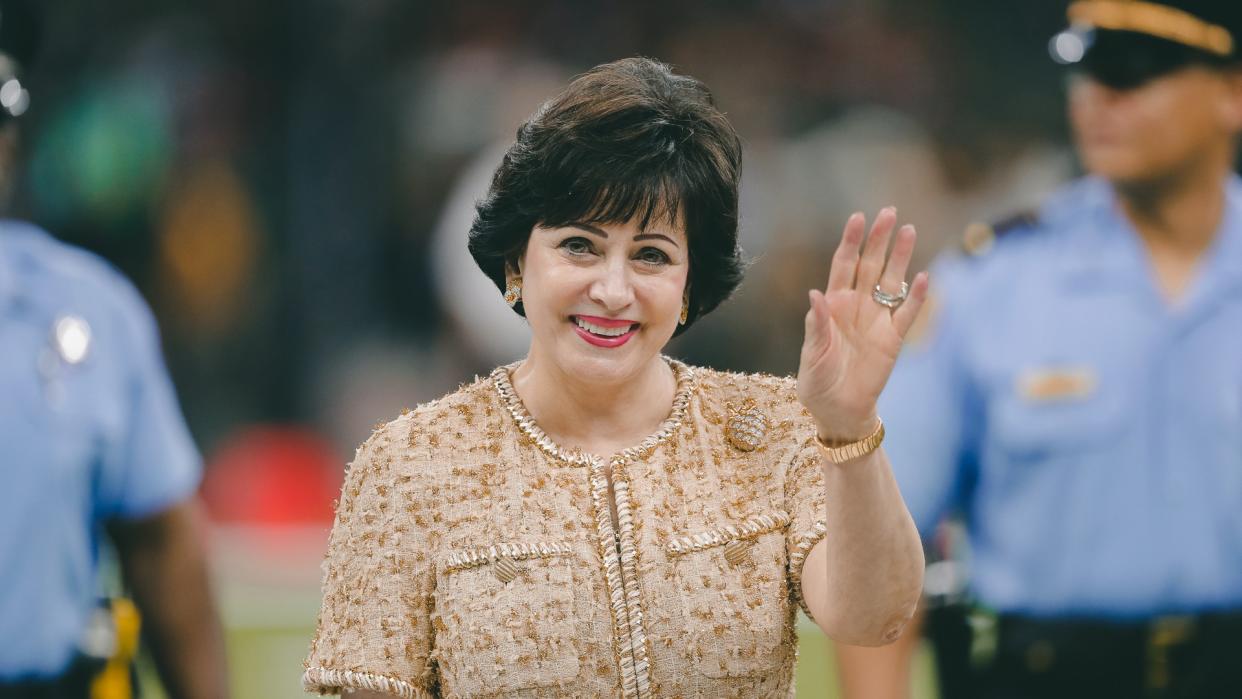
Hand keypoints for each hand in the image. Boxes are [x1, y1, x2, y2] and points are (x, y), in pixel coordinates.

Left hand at [797, 208, 928, 440]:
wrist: (838, 410)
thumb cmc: (817, 382)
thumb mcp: (812, 354)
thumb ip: (816, 325)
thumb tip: (815, 294)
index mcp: (833, 305)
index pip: (844, 264)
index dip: (851, 241)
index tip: (858, 217)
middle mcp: (857, 306)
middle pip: (871, 264)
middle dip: (879, 239)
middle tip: (890, 212)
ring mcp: (877, 320)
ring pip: (891, 281)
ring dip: (901, 258)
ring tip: (910, 231)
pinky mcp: (894, 339)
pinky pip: (907, 314)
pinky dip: (916, 297)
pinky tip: (923, 278)